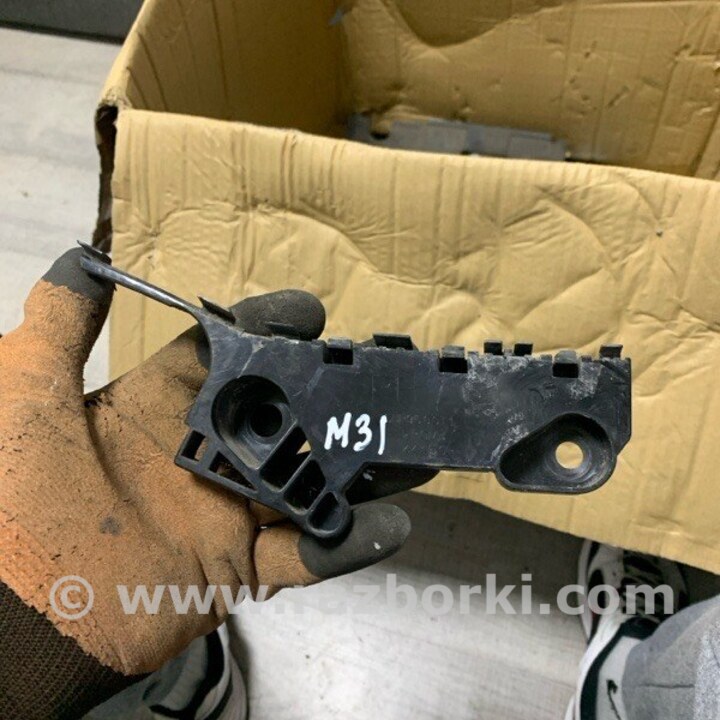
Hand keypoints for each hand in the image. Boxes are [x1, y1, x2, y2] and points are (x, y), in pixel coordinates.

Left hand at [0, 248, 430, 683]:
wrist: (16, 616)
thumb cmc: (18, 496)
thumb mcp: (25, 395)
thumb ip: (56, 328)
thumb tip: (81, 257)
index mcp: (159, 408)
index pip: (228, 358)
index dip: (268, 331)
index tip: (311, 311)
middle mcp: (201, 453)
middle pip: (281, 416)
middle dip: (331, 397)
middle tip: (381, 376)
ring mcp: (224, 511)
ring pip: (306, 482)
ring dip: (359, 467)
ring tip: (410, 447)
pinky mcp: (238, 567)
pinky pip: (304, 556)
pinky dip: (347, 543)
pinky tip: (390, 522)